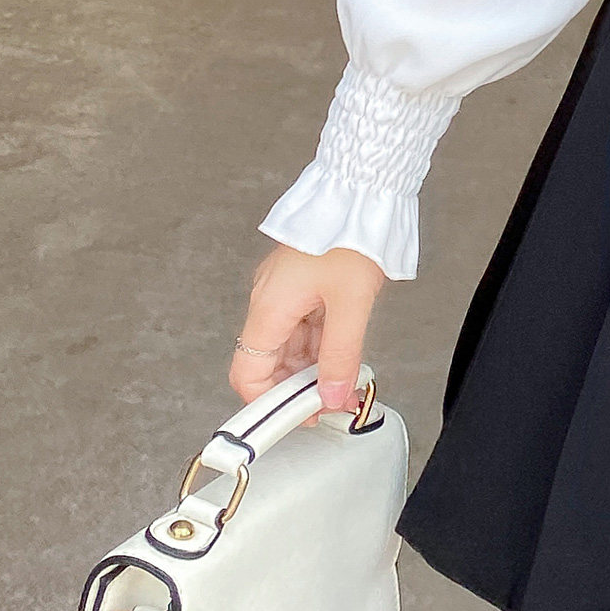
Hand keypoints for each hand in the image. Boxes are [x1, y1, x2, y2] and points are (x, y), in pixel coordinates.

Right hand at [229, 241, 387, 409]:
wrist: (361, 191)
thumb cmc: (350, 233)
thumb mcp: (351, 303)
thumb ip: (342, 355)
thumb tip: (335, 397)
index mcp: (269, 306)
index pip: (248, 373)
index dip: (268, 403)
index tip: (296, 419)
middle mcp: (270, 300)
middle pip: (270, 362)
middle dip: (298, 388)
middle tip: (331, 404)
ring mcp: (286, 290)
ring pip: (291, 345)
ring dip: (314, 368)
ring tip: (346, 384)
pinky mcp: (304, 283)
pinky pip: (306, 326)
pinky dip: (322, 346)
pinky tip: (345, 357)